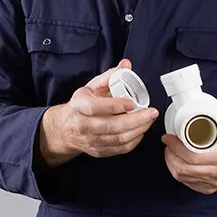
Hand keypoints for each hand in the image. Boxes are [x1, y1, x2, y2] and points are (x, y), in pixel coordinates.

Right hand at [38, 59, 158, 166]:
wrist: (66, 128)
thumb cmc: (80, 106)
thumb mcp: (91, 87)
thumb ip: (110, 76)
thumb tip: (125, 65)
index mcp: (80, 106)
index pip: (97, 107)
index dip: (116, 106)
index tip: (133, 103)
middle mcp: (84, 125)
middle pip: (111, 126)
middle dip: (135, 120)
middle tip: (151, 113)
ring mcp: (91, 140)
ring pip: (118, 139)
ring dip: (138, 130)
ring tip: (149, 120)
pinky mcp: (99, 151)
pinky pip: (120, 149)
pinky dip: (134, 140)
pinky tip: (140, 130)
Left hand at [161, 103, 216, 194]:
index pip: (193, 156)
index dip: (176, 147)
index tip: (169, 137)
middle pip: (184, 168)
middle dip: (170, 154)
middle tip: (168, 142)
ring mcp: (213, 182)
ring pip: (182, 177)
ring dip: (171, 163)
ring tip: (170, 150)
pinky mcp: (209, 188)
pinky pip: (187, 182)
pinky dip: (178, 171)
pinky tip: (177, 161)